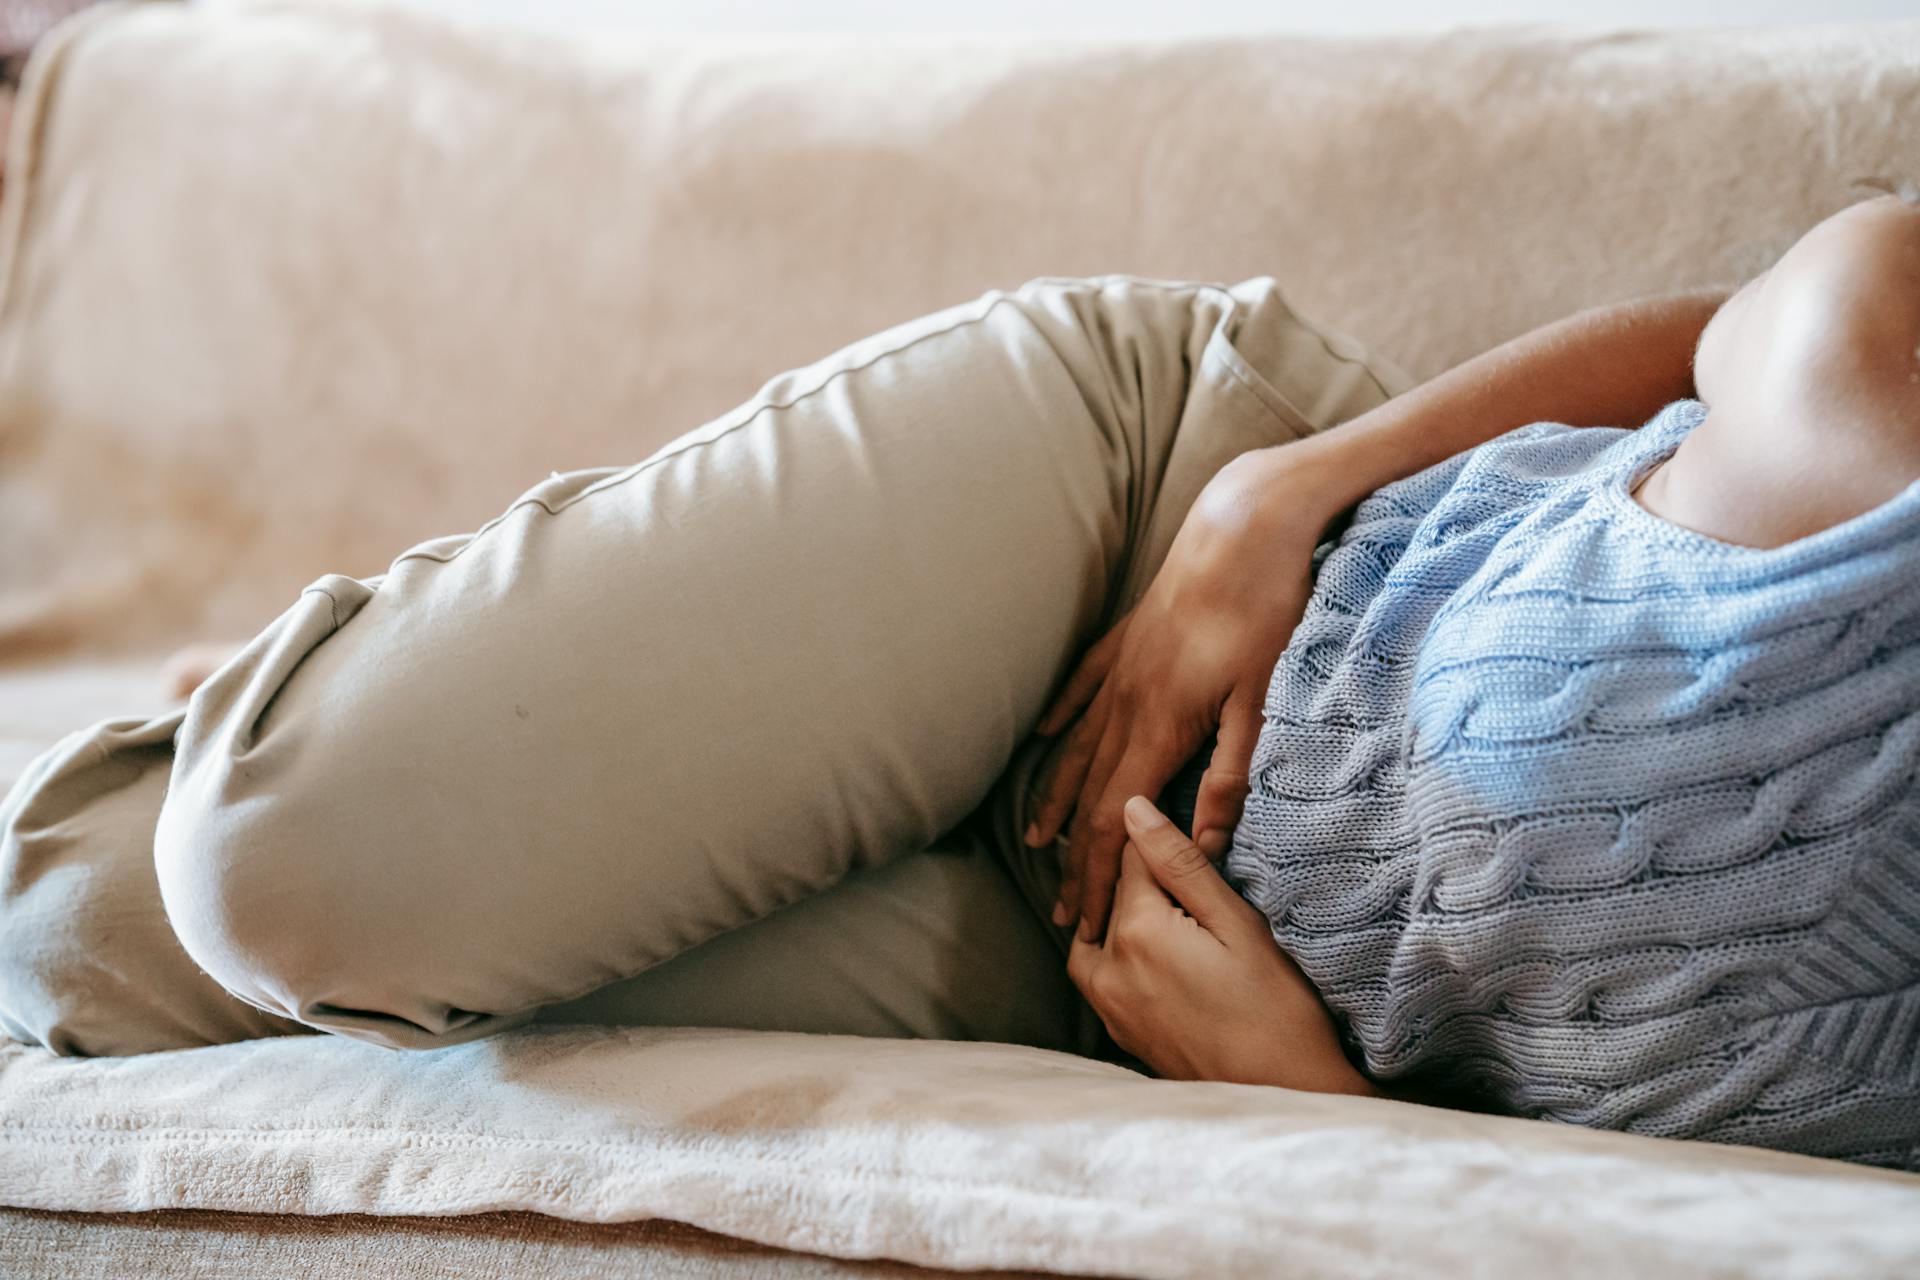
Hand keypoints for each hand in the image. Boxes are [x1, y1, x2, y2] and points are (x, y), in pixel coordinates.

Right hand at [1024, 443, 1336, 940]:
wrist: (1244, 522)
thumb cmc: (1266, 608)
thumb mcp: (1262, 698)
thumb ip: (1230, 772)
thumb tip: (1204, 840)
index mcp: (1159, 724)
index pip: (1113, 819)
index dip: (1094, 874)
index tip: (1081, 919)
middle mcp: (1127, 701)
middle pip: (1088, 795)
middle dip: (1073, 857)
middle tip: (1060, 911)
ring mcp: (1122, 667)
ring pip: (1077, 747)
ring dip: (1057, 799)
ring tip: (1037, 840)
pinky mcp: (1130, 638)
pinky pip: (1082, 689)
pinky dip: (1062, 721)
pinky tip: (1044, 738)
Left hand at [1066, 796, 1374, 1093]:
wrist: (1285, 1098)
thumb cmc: (1277, 1010)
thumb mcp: (1239, 924)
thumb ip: (1181, 865)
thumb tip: (1133, 809)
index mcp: (1137, 931)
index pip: (1130, 857)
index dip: (1159, 839)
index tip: (1186, 837)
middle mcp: (1109, 969)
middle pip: (1111, 897)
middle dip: (1142, 878)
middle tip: (1188, 877)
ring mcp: (1111, 1008)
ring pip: (1094, 939)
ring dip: (1120, 919)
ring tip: (1166, 914)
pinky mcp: (1122, 1035)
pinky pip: (1099, 979)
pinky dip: (1116, 958)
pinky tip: (1155, 957)